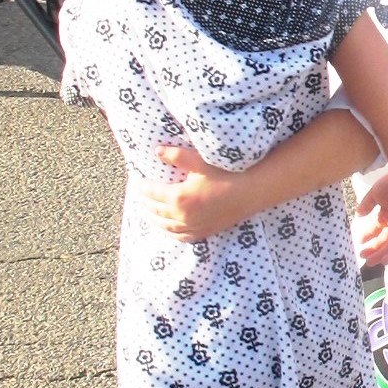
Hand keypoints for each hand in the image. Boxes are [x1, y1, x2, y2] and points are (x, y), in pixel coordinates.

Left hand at [135, 144, 251, 240]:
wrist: (250, 192)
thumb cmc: (226, 174)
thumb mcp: (200, 162)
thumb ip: (177, 156)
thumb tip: (156, 151)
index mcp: (179, 197)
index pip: (151, 192)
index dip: (142, 186)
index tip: (137, 180)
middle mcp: (182, 215)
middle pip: (155, 210)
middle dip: (145, 201)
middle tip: (139, 194)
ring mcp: (192, 226)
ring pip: (164, 225)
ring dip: (153, 218)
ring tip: (147, 210)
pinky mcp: (203, 231)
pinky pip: (179, 236)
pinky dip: (169, 231)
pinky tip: (166, 227)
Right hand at [351, 167, 387, 266]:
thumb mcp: (375, 194)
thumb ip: (367, 205)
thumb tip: (358, 214)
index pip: (379, 227)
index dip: (369, 235)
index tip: (360, 241)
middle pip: (385, 239)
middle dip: (374, 248)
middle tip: (363, 256)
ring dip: (381, 254)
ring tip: (370, 262)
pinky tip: (383, 261)